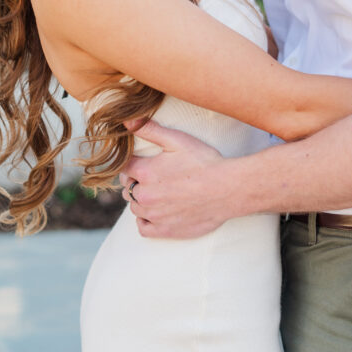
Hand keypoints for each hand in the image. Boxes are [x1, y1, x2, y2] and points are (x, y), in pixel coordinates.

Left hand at [119, 120, 230, 238]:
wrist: (226, 189)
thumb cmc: (203, 162)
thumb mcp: (177, 139)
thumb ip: (150, 129)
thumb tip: (128, 120)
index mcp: (145, 172)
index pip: (124, 168)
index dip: (133, 164)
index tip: (143, 162)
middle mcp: (145, 195)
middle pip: (128, 188)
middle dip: (136, 182)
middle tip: (154, 176)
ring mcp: (154, 215)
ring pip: (135, 208)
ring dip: (141, 200)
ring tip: (157, 192)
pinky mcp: (165, 230)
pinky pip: (143, 228)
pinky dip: (145, 220)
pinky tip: (156, 211)